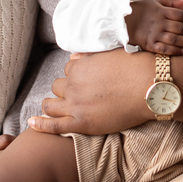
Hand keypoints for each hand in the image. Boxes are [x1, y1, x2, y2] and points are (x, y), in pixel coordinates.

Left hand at [28, 49, 156, 134]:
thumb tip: (74, 57)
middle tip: (78, 96)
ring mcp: (75, 104)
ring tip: (58, 109)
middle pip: (58, 87)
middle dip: (65, 91)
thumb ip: (89, 56)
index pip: (69, 71)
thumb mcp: (111, 55)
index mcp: (80, 67)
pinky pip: (54, 125)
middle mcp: (73, 84)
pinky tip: (32, 123)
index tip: (86, 82)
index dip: (76, 77)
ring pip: (51, 104)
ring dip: (53, 105)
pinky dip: (40, 124)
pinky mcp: (81, 123)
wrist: (150, 87)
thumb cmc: (136, 68)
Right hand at [125, 0, 182, 54]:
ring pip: (174, 39)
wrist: (122, 21)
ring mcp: (154, 35)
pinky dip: (175, 50)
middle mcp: (159, 23)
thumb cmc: (141, 10)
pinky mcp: (149, 45)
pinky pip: (164, 49)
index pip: (180, 15)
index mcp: (161, 12)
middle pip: (180, 28)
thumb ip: (171, 3)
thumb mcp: (155, 2)